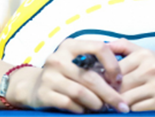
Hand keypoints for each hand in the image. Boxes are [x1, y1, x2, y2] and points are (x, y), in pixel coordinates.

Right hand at [7, 39, 129, 113]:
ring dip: (96, 102)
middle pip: (91, 76)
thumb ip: (96, 60)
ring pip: (81, 92)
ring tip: (104, 108)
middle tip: (121, 105)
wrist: (32, 86)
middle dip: (109, 92)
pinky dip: (81, 109)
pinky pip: (69, 103)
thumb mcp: (77, 59)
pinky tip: (86, 111)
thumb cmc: (64, 72)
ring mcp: (50, 76)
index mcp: (71, 45)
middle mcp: (59, 57)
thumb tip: (121, 72)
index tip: (119, 79)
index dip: (112, 64)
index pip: (99, 47)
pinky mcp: (44, 93)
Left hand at [108, 39, 154, 110]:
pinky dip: (132, 108)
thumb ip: (127, 47)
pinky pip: (137, 108)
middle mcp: (152, 68)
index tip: (103, 83)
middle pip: (120, 84)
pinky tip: (133, 106)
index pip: (116, 68)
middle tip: (106, 95)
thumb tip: (105, 46)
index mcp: (146, 54)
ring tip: (117, 102)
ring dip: (120, 102)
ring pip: (126, 98)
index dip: (107, 78)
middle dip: (111, 92)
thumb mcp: (150, 53)